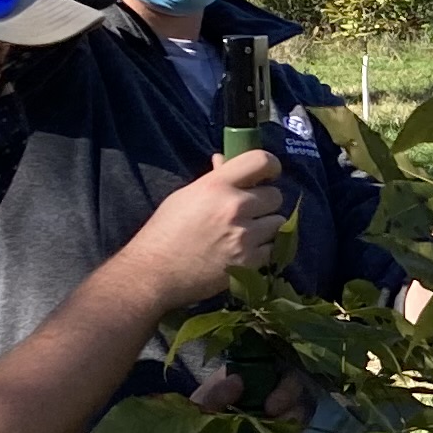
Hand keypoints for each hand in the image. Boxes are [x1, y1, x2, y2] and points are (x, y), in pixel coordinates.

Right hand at [114, 147, 286, 306]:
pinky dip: (264, 250)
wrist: (154, 273)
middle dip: (264, 202)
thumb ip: (212, 179)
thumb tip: (224, 160)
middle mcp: (234, 206)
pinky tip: (248, 251)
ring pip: (278, 222)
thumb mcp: (185, 196)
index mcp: (216, 185)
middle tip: (250, 211)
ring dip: (267, 227)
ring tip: (248, 233)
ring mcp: (244, 235)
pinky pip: (273, 248)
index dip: (270, 166)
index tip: (268, 174)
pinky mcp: (249, 262)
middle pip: (275, 195)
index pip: (261, 160)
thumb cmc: (164, 232)